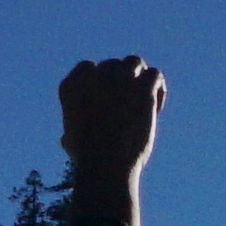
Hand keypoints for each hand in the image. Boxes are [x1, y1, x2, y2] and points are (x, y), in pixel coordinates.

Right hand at [57, 56, 166, 192]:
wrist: (105, 162)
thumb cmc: (89, 159)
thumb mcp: (71, 142)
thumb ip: (71, 131)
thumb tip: (67, 139)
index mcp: (72, 85)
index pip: (88, 67)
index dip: (101, 82)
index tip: (108, 101)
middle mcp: (94, 76)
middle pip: (113, 65)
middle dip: (123, 81)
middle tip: (129, 106)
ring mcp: (119, 79)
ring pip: (134, 62)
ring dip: (140, 78)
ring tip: (144, 101)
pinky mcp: (142, 88)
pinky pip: (155, 75)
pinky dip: (157, 88)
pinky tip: (154, 108)